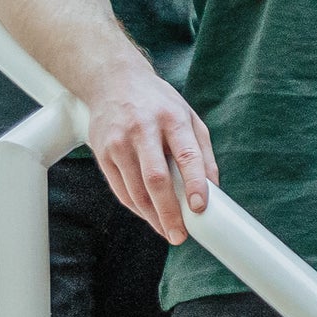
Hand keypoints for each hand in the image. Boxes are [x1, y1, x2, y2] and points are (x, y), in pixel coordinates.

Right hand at [85, 64, 216, 242]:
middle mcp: (143, 129)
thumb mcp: (189, 118)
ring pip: (135, 189)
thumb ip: (203, 153)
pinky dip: (136, 207)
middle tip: (180, 235)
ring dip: (152, 217)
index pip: (186, 155)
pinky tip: (149, 216)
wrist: (113, 81)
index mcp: (172, 118)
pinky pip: (120, 189)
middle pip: (156, 178)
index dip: (194, 184)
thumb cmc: (158, 104)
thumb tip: (213, 189)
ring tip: (167, 231)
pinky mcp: (102, 152)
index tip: (200, 207)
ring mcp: (119, 141)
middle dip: (169, 212)